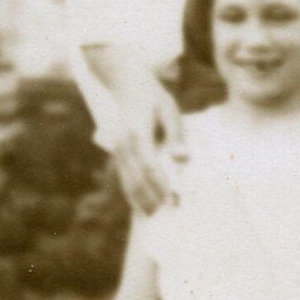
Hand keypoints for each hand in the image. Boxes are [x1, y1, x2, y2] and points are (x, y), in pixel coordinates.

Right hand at [109, 69, 186, 215]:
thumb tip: (183, 159)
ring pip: (126, 180)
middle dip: (151, 198)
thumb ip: (176, 136)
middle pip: (136, 178)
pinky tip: (140, 205)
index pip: (149, 166)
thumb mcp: (169, 109)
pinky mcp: (116, 150)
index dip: (161, 185)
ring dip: (139, 199)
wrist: (123, 82)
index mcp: (137, 132)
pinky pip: (123, 176)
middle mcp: (123, 143)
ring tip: (153, 216)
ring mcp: (116, 147)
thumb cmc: (152, 96)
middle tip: (167, 215)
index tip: (173, 200)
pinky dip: (131, 192)